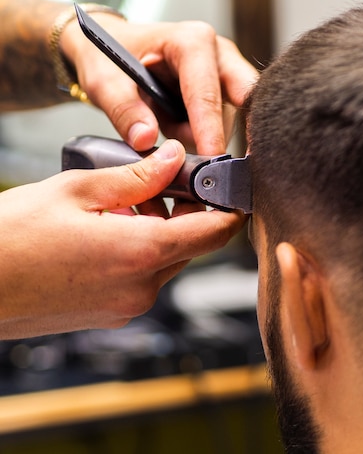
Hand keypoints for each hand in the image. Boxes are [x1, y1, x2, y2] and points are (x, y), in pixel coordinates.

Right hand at [0, 140, 243, 338]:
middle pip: (192, 244)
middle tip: (153, 184)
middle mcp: (142, 287)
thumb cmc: (10, 238)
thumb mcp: (77, 190)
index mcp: (141, 253)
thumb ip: (137, 177)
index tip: (229, 188)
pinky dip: (139, 252)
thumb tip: (173, 159)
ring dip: (158, 231)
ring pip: (167, 260)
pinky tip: (106, 234)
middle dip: (184, 212)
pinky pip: (144, 277)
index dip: (230, 207)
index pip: (216, 232)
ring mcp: (128, 306)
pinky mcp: (113, 314)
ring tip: (117, 208)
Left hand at [60, 14, 257, 154]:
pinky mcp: (225, 89)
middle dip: (228, 130)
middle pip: (241, 100)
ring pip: (230, 118)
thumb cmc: (107, 55)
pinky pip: (224, 123)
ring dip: (203, 135)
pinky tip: (176, 126)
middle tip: (213, 160)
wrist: (109, 50)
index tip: (210, 160)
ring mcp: (226, 71)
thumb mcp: (103, 81)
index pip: (207, 94)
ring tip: (166, 126)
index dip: (209, 131)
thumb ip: (124, 111)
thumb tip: (146, 139)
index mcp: (192, 42)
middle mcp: (218, 52)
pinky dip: (203, 135)